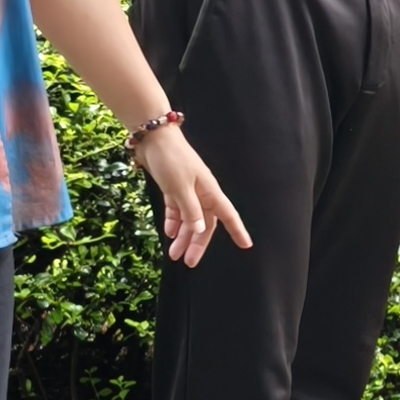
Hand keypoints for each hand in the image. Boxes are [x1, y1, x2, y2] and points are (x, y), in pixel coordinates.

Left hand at [134, 119, 252, 267]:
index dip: (237, 230)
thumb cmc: (171, 160)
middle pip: (204, 223)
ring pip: (189, 219)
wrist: (153, 138)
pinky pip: (177, 209)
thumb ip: (190, 210)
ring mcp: (187, 190)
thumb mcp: (180, 188)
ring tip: (173, 253)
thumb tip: (200, 229)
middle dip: (197, 243)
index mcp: (209, 192)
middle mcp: (201, 193)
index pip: (227, 215)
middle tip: (189, 262)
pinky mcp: (173, 187)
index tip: (246, 245)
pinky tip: (168, 232)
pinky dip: (173, 221)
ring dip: (182, 236)